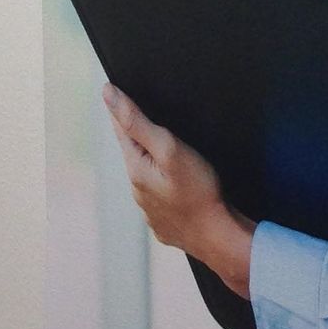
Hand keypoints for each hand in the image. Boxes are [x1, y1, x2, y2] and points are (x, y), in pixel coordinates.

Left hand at [102, 85, 253, 297]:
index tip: (118, 92)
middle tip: (152, 119)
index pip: (121, 130)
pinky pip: (162, 199)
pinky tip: (181, 188)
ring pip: (148, 178)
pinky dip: (168, 189)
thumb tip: (108, 94)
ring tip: (171, 155)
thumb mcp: (169, 147)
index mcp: (135, 169)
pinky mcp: (166, 224)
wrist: (218, 237)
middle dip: (141, 137)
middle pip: (135, 154)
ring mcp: (151, 210)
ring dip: (155, 165)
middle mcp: (138, 191)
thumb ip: (137, 121)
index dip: (121, 109)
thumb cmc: (198, 191)